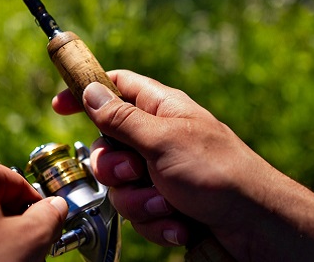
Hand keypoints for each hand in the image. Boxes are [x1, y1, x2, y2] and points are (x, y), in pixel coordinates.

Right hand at [53, 70, 269, 253]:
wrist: (255, 225)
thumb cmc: (217, 171)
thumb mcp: (163, 140)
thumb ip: (121, 118)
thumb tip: (89, 90)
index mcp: (160, 109)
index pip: (115, 88)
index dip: (86, 93)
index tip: (58, 107)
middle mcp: (158, 138)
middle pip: (108, 145)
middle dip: (115, 167)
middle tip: (134, 171)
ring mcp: (161, 172)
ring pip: (120, 185)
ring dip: (140, 200)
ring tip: (168, 203)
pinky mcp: (166, 202)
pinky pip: (140, 211)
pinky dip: (156, 220)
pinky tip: (179, 223)